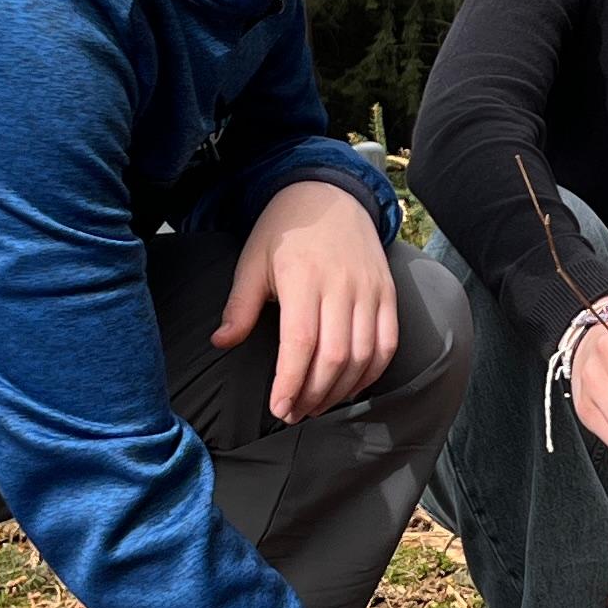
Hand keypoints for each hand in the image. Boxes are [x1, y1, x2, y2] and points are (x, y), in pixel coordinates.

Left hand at [216, 180, 398, 422]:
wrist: (329, 194)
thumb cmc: (284, 231)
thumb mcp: (252, 261)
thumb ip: (240, 305)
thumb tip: (220, 343)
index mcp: (303, 278)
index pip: (300, 342)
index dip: (291, 381)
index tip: (279, 408)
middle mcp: (342, 286)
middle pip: (335, 356)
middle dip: (313, 394)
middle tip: (293, 413)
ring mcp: (370, 291)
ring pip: (363, 356)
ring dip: (341, 390)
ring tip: (317, 405)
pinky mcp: (387, 294)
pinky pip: (387, 343)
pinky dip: (371, 372)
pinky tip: (350, 387)